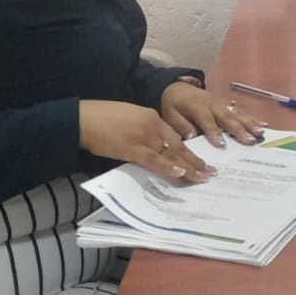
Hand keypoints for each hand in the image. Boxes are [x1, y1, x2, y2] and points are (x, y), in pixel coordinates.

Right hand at [78, 100, 214, 182]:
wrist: (85, 118)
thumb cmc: (103, 117)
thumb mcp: (131, 117)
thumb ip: (145, 128)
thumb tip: (154, 144)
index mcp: (153, 116)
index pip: (176, 136)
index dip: (189, 150)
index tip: (201, 160)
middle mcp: (153, 126)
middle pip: (179, 146)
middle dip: (196, 160)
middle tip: (210, 172)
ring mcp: (145, 137)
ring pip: (172, 154)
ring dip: (188, 167)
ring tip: (202, 177)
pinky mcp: (133, 149)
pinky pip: (155, 160)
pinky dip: (168, 166)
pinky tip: (181, 173)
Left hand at [159, 80, 266, 147]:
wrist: (178, 87)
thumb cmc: (173, 104)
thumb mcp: (169, 115)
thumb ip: (180, 125)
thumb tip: (191, 136)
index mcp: (196, 107)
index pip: (206, 120)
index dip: (213, 132)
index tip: (222, 144)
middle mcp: (212, 104)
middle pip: (226, 117)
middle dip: (239, 129)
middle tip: (249, 140)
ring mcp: (221, 103)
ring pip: (237, 114)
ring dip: (250, 124)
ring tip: (260, 133)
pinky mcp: (227, 104)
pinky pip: (241, 111)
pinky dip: (252, 118)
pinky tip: (263, 124)